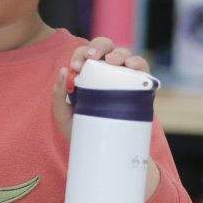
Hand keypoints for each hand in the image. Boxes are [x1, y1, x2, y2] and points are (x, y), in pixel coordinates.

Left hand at [52, 37, 159, 197]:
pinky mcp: (140, 87)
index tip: (75, 67)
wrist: (107, 155)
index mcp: (88, 72)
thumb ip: (59, 96)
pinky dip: (138, 63)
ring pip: (124, 54)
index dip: (80, 54)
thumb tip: (63, 71)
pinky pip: (143, 69)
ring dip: (119, 54)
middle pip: (105, 47)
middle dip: (98, 47)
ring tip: (112, 62)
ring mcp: (124, 77)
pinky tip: (131, 67)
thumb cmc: (83, 131)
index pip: (84, 54)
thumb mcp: (64, 116)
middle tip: (91, 58)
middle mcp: (107, 70)